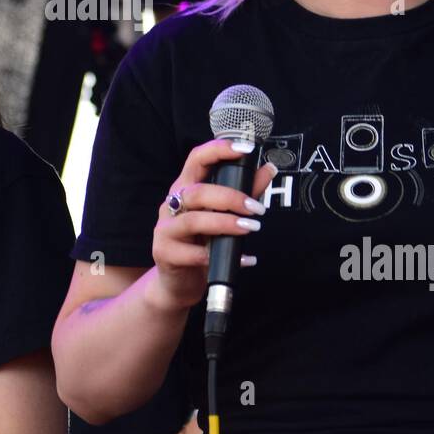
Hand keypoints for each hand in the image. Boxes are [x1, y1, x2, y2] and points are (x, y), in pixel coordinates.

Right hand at [151, 137, 277, 311]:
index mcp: (185, 188)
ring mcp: (166, 230)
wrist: (178, 283)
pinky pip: (194, 255)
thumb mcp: (223, 215)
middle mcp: (172, 205)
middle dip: (230, 197)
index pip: (196, 159)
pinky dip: (222, 257)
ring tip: (250, 228)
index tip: (245, 150)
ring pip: (193, 221)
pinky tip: (243, 259)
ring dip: (225, 224)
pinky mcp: (165, 254)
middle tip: (257, 208)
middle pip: (196, 192)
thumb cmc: (202, 243)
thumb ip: (245, 191)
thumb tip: (268, 168)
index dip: (218, 150)